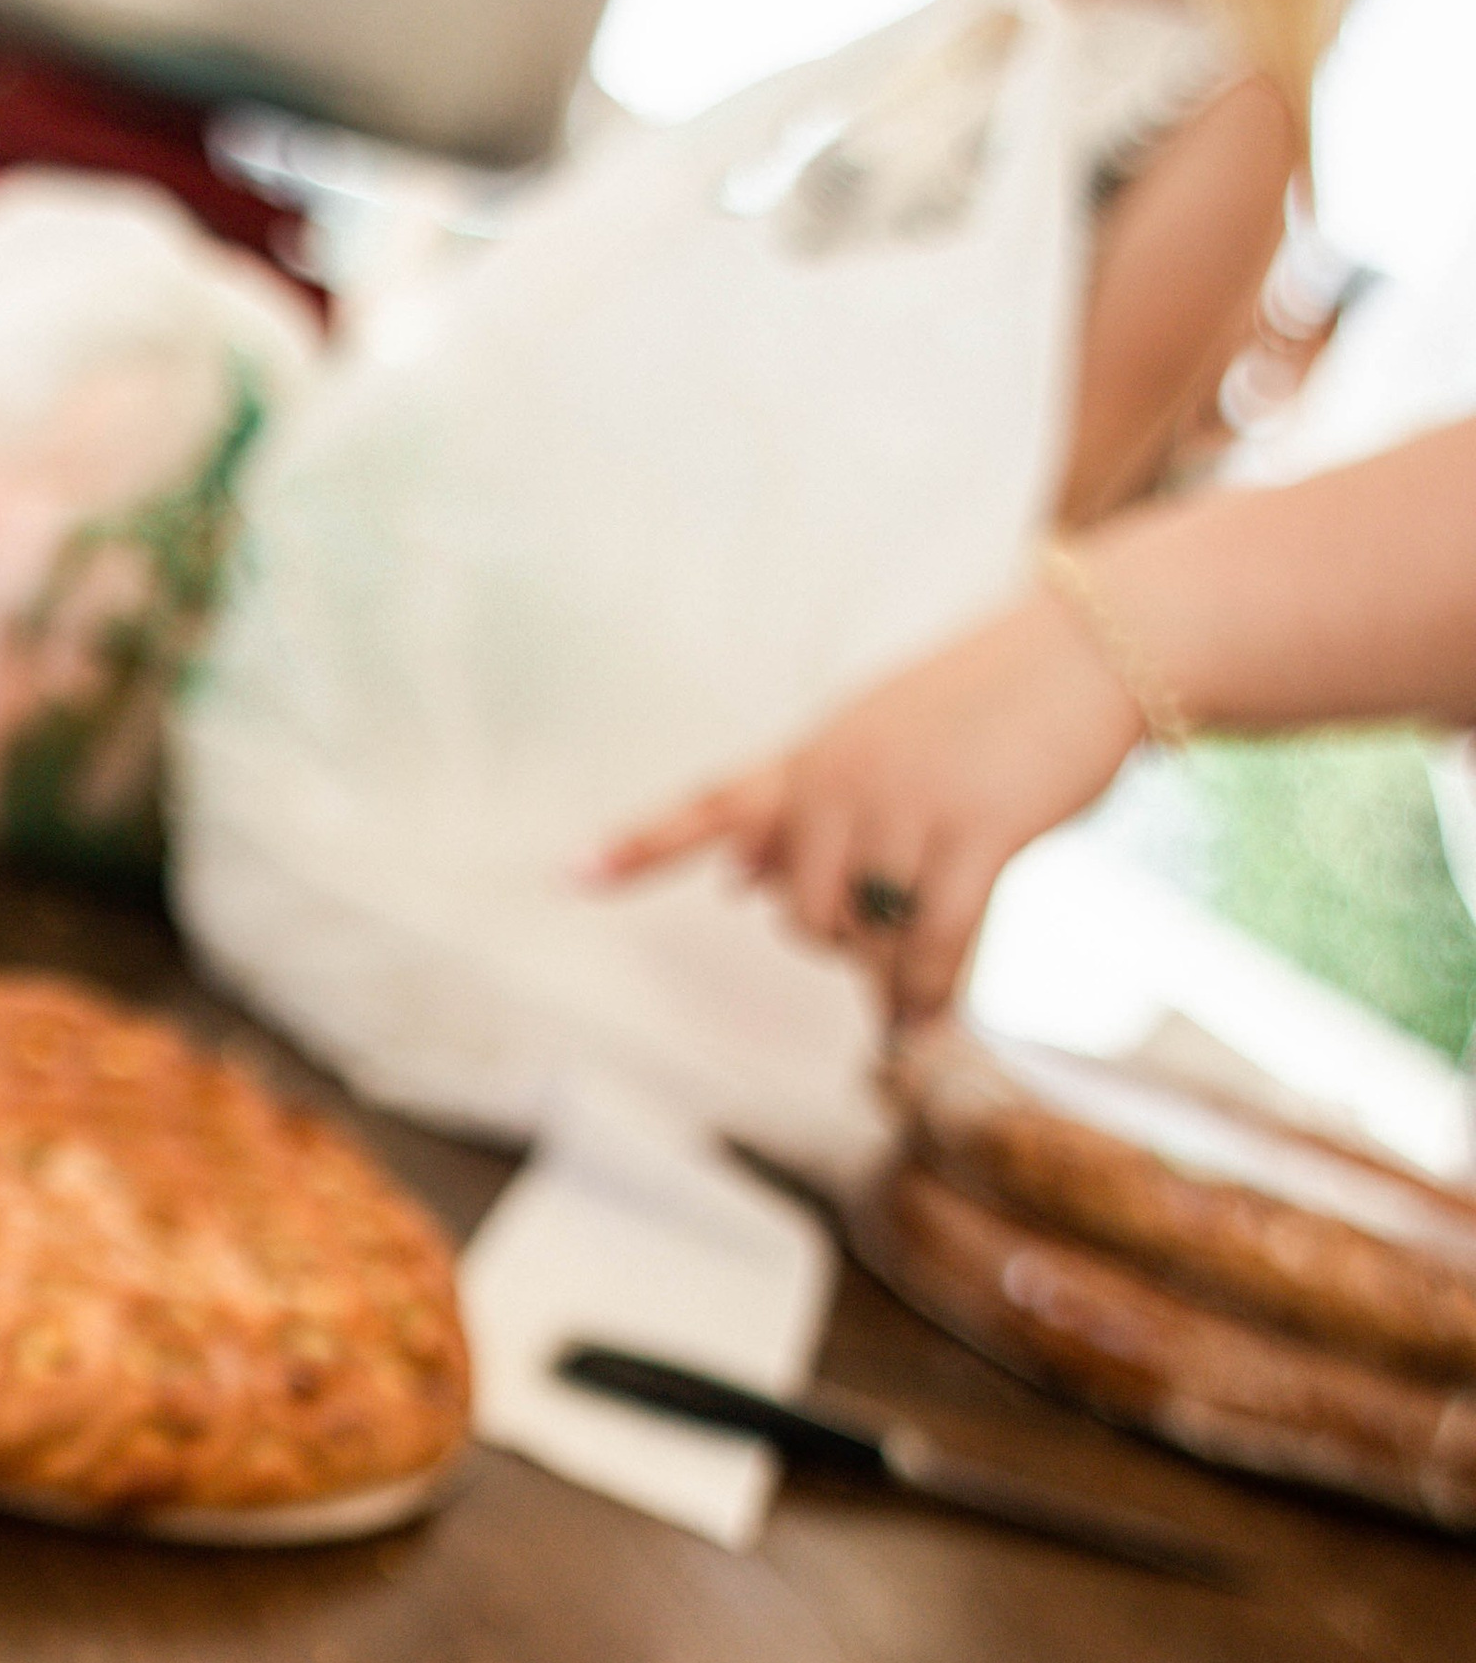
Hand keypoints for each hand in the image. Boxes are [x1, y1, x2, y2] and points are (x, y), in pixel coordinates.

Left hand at [594, 592, 1146, 1020]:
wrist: (1095, 645)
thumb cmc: (991, 702)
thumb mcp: (877, 741)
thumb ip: (806, 812)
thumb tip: (737, 886)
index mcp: (813, 759)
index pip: (712, 808)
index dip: (640, 846)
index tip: (567, 876)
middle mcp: (841, 782)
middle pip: (800, 917)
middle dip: (842, 943)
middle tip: (894, 934)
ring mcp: (905, 807)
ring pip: (866, 938)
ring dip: (892, 970)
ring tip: (925, 964)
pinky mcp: (974, 833)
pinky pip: (931, 946)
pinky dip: (927, 991)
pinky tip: (928, 1018)